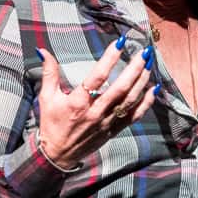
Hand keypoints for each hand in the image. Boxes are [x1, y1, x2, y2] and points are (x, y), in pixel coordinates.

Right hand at [36, 39, 157, 169]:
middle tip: (144, 52)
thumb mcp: (46, 97)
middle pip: (120, 88)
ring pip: (130, 100)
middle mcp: (95, 111)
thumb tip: (43, 50)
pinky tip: (154, 89)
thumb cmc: (52, 124)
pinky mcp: (114, 129)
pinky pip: (134, 116)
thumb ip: (49, 73)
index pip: (97, 76)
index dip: (110, 58)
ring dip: (142, 81)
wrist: (57, 155)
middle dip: (134, 68)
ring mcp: (107, 122)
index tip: (121, 43)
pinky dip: (146, 103)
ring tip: (149, 64)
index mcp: (78, 102)